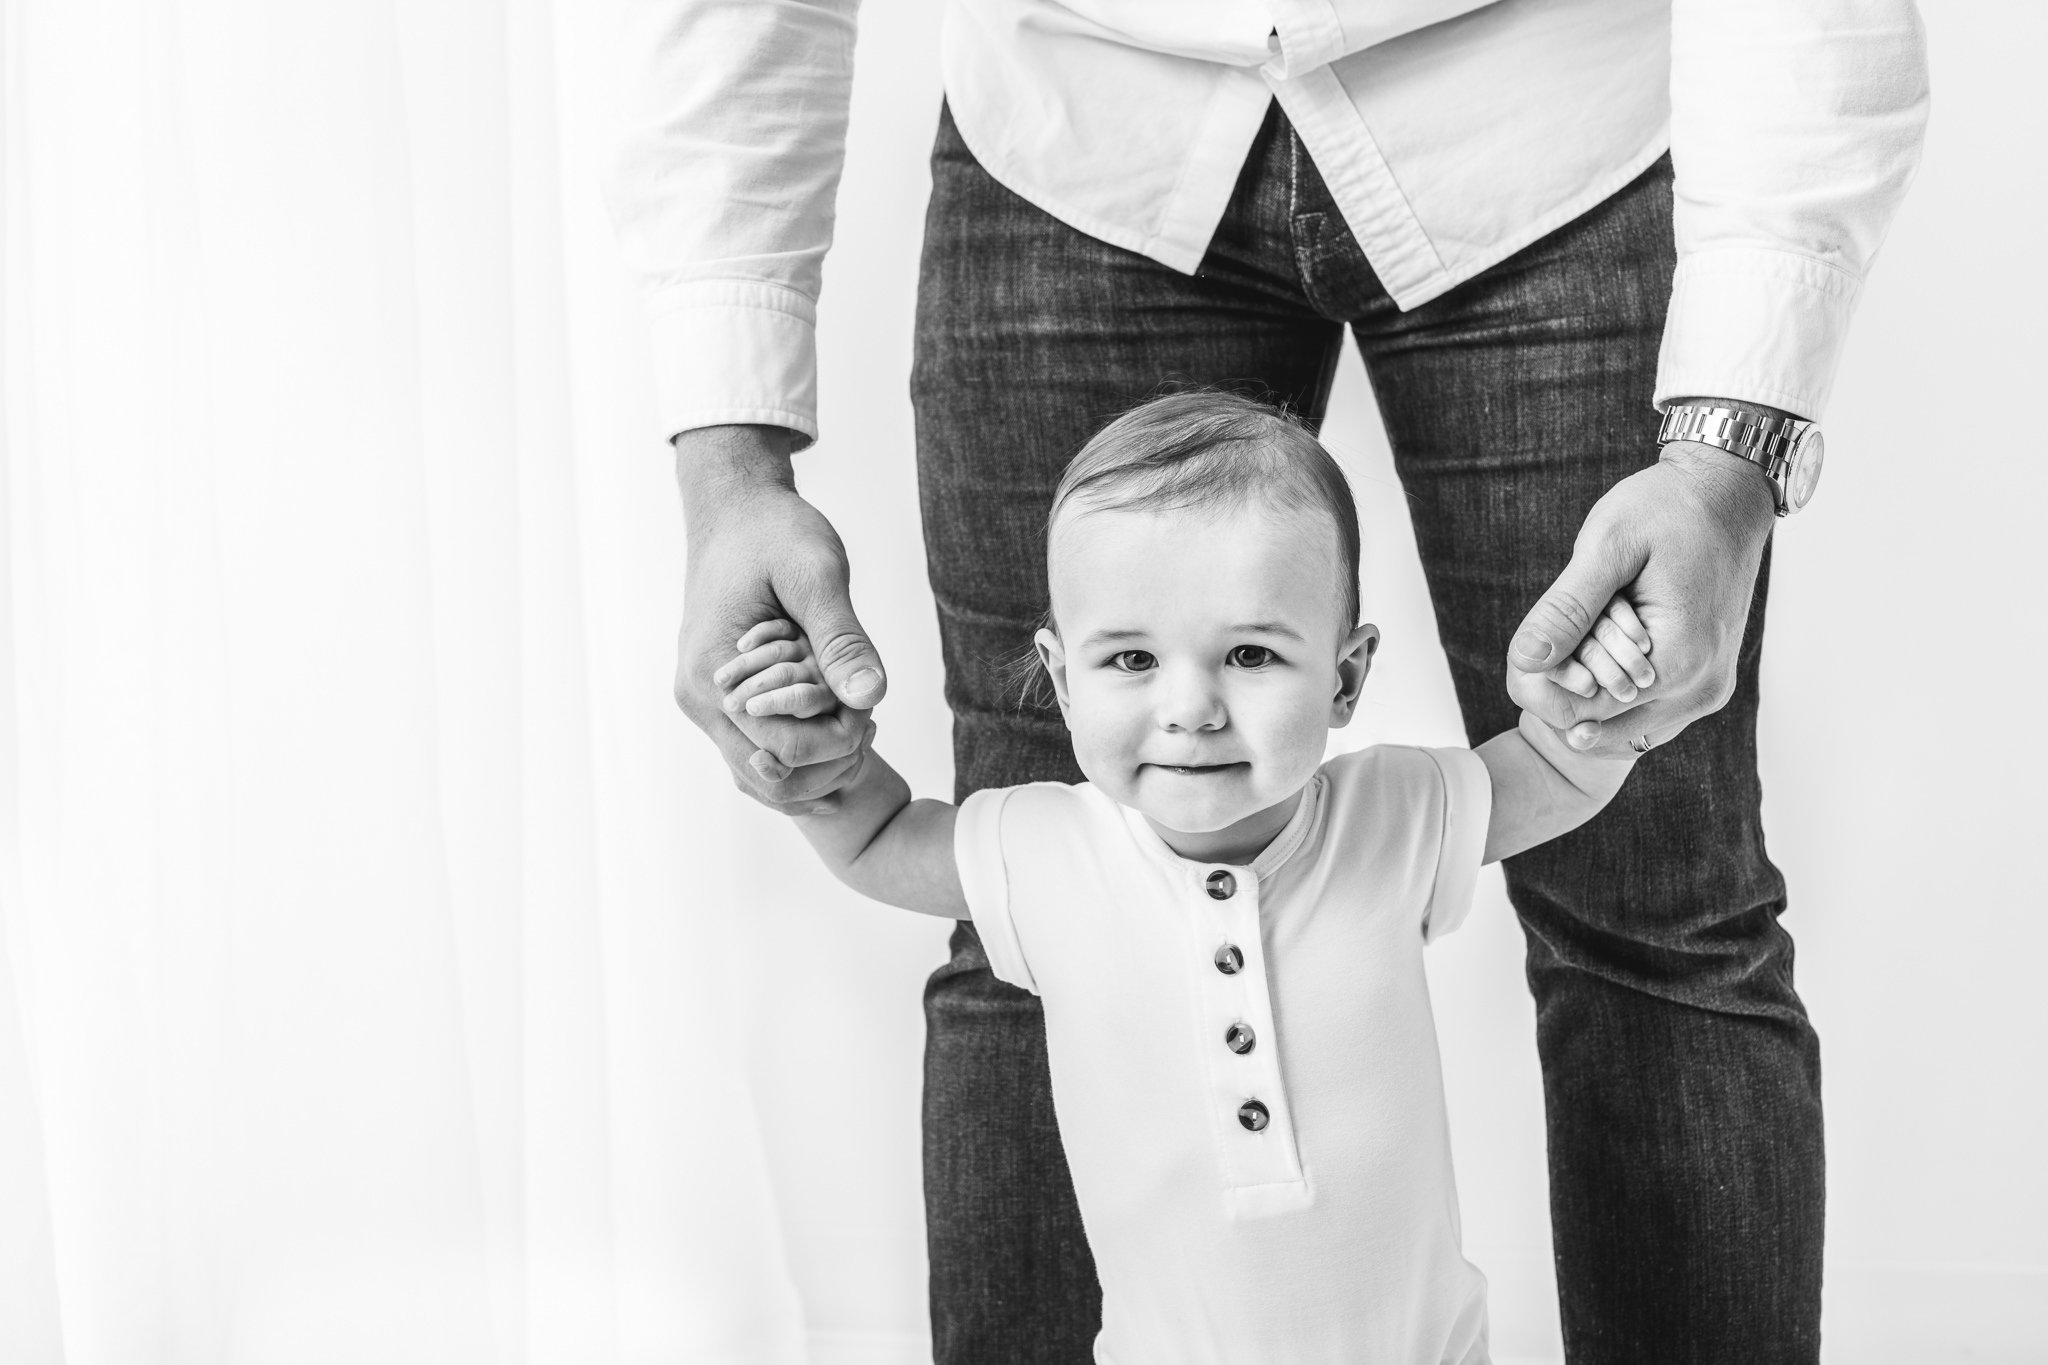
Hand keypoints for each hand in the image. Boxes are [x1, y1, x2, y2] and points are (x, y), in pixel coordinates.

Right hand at [675, 425, 887, 810]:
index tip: (871, 708)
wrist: (734, 508)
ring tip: (857, 721)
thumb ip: (841, 639)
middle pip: (772, 776)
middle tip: (870, 720)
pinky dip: (801, 751)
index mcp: (714, 675)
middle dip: (829, 760)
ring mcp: (704, 704)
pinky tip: (837, 723)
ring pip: (764, 773)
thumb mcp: (817, 574)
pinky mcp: (719, 699)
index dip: (839, 740)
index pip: (785, 749)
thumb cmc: (773, 531)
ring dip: (817, 762)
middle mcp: (699, 700)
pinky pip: (759, 751)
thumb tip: (871, 698)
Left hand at [1506, 441, 1776, 757]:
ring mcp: (1708, 691)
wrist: (1728, 493)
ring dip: (1590, 684)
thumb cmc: (1668, 509)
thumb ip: (1567, 609)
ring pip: (1620, 721)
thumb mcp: (1608, 548)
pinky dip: (1614, 684)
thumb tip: (1524, 660)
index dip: (1541, 685)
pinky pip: (1645, 710)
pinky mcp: (1707, 682)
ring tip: (1586, 628)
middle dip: (1564, 683)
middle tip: (1556, 629)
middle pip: (1597, 722)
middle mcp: (1700, 691)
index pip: (1579, 712)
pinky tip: (1604, 644)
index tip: (1531, 643)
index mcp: (1677, 664)